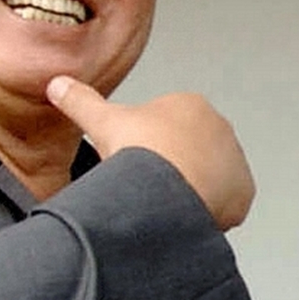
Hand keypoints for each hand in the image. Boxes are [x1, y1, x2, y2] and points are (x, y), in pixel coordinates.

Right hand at [47, 76, 254, 230]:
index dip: (146, 145)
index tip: (134, 161)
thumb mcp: (101, 121)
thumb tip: (57, 83)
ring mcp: (234, 162)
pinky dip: (207, 211)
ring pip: (208, 177)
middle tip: (145, 184)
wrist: (165, 193)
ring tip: (162, 203)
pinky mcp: (242, 194)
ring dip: (190, 188)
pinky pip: (225, 203)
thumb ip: (80, 100)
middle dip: (171, 166)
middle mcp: (219, 129)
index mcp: (189, 105)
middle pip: (189, 151)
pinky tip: (183, 216)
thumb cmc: (139, 153)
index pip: (167, 125)